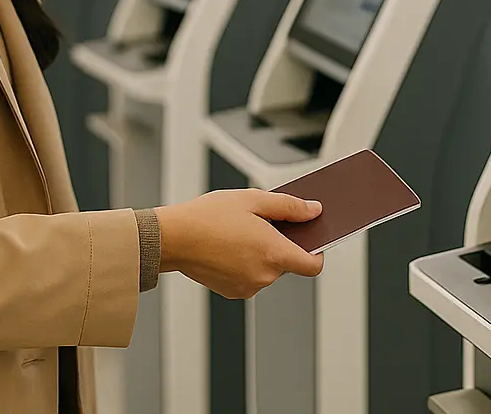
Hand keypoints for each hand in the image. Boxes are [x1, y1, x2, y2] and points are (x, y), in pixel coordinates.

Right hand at [156, 190, 325, 299]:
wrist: (173, 238)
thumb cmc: (209, 216)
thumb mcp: (254, 200)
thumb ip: (289, 207)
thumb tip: (314, 211)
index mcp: (274, 253)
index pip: (313, 265)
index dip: (317, 252)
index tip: (313, 240)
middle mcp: (264, 276)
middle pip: (287, 263)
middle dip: (280, 244)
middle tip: (262, 223)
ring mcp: (247, 287)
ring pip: (267, 269)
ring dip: (261, 253)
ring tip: (239, 232)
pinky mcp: (232, 291)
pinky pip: (249, 277)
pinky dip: (245, 263)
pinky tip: (229, 245)